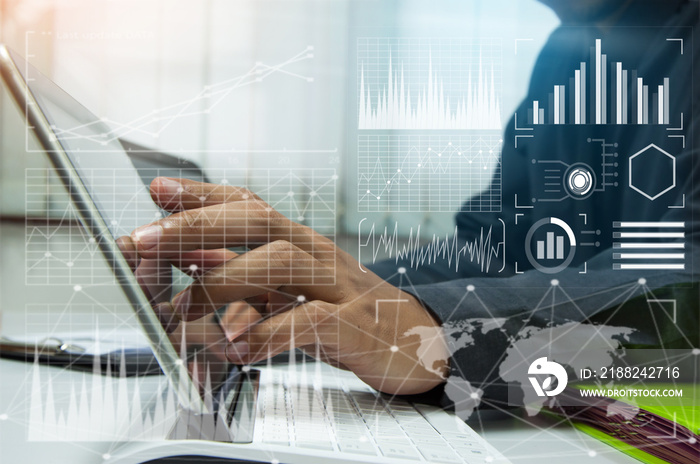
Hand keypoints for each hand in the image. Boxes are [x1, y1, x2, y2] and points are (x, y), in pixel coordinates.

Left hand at [124, 177, 448, 394]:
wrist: (415, 338)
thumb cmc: (346, 309)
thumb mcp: (292, 288)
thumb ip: (244, 274)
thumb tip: (188, 265)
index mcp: (298, 241)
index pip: (248, 204)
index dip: (203, 194)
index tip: (158, 189)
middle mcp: (317, 252)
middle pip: (258, 221)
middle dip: (198, 226)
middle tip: (147, 240)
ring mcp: (338, 285)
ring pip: (282, 262)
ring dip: (225, 280)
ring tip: (184, 307)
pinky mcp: (355, 324)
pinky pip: (311, 321)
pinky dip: (270, 333)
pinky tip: (240, 349)